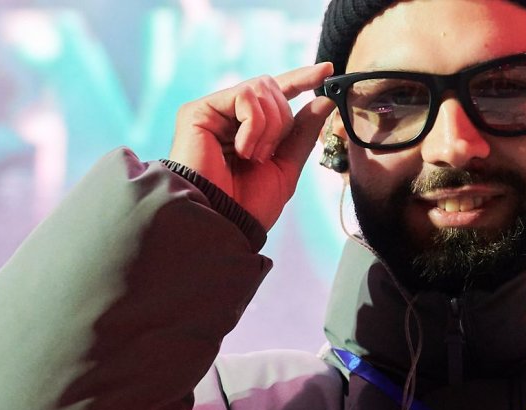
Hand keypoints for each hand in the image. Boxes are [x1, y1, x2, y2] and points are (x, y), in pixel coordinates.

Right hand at [167, 63, 337, 229]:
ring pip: (261, 88)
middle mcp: (229, 116)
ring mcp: (212, 111)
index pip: (277, 93)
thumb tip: (325, 101)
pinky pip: (244, 95)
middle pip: (272, 87)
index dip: (302, 79)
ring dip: (268, 127)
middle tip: (267, 155)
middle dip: (281, 121)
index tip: (328, 70)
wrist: (223, 223)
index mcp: (248, 128)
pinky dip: (253, 126)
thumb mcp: (286, 168)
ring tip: (251, 157)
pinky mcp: (197, 111)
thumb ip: (302, 133)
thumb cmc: (248, 205)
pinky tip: (240, 150)